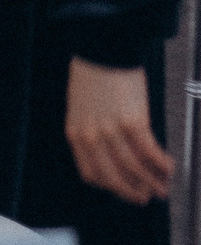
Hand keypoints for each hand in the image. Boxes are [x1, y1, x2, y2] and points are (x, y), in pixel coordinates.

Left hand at [66, 58, 173, 204]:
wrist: (102, 47)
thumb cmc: (94, 74)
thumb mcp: (83, 108)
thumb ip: (94, 131)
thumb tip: (115, 152)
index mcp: (75, 133)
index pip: (91, 173)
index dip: (111, 186)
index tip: (125, 190)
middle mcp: (90, 136)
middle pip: (113, 176)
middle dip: (133, 190)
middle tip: (148, 197)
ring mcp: (111, 130)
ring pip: (133, 167)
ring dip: (151, 180)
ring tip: (163, 187)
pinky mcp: (132, 121)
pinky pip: (149, 151)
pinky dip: (161, 163)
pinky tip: (170, 167)